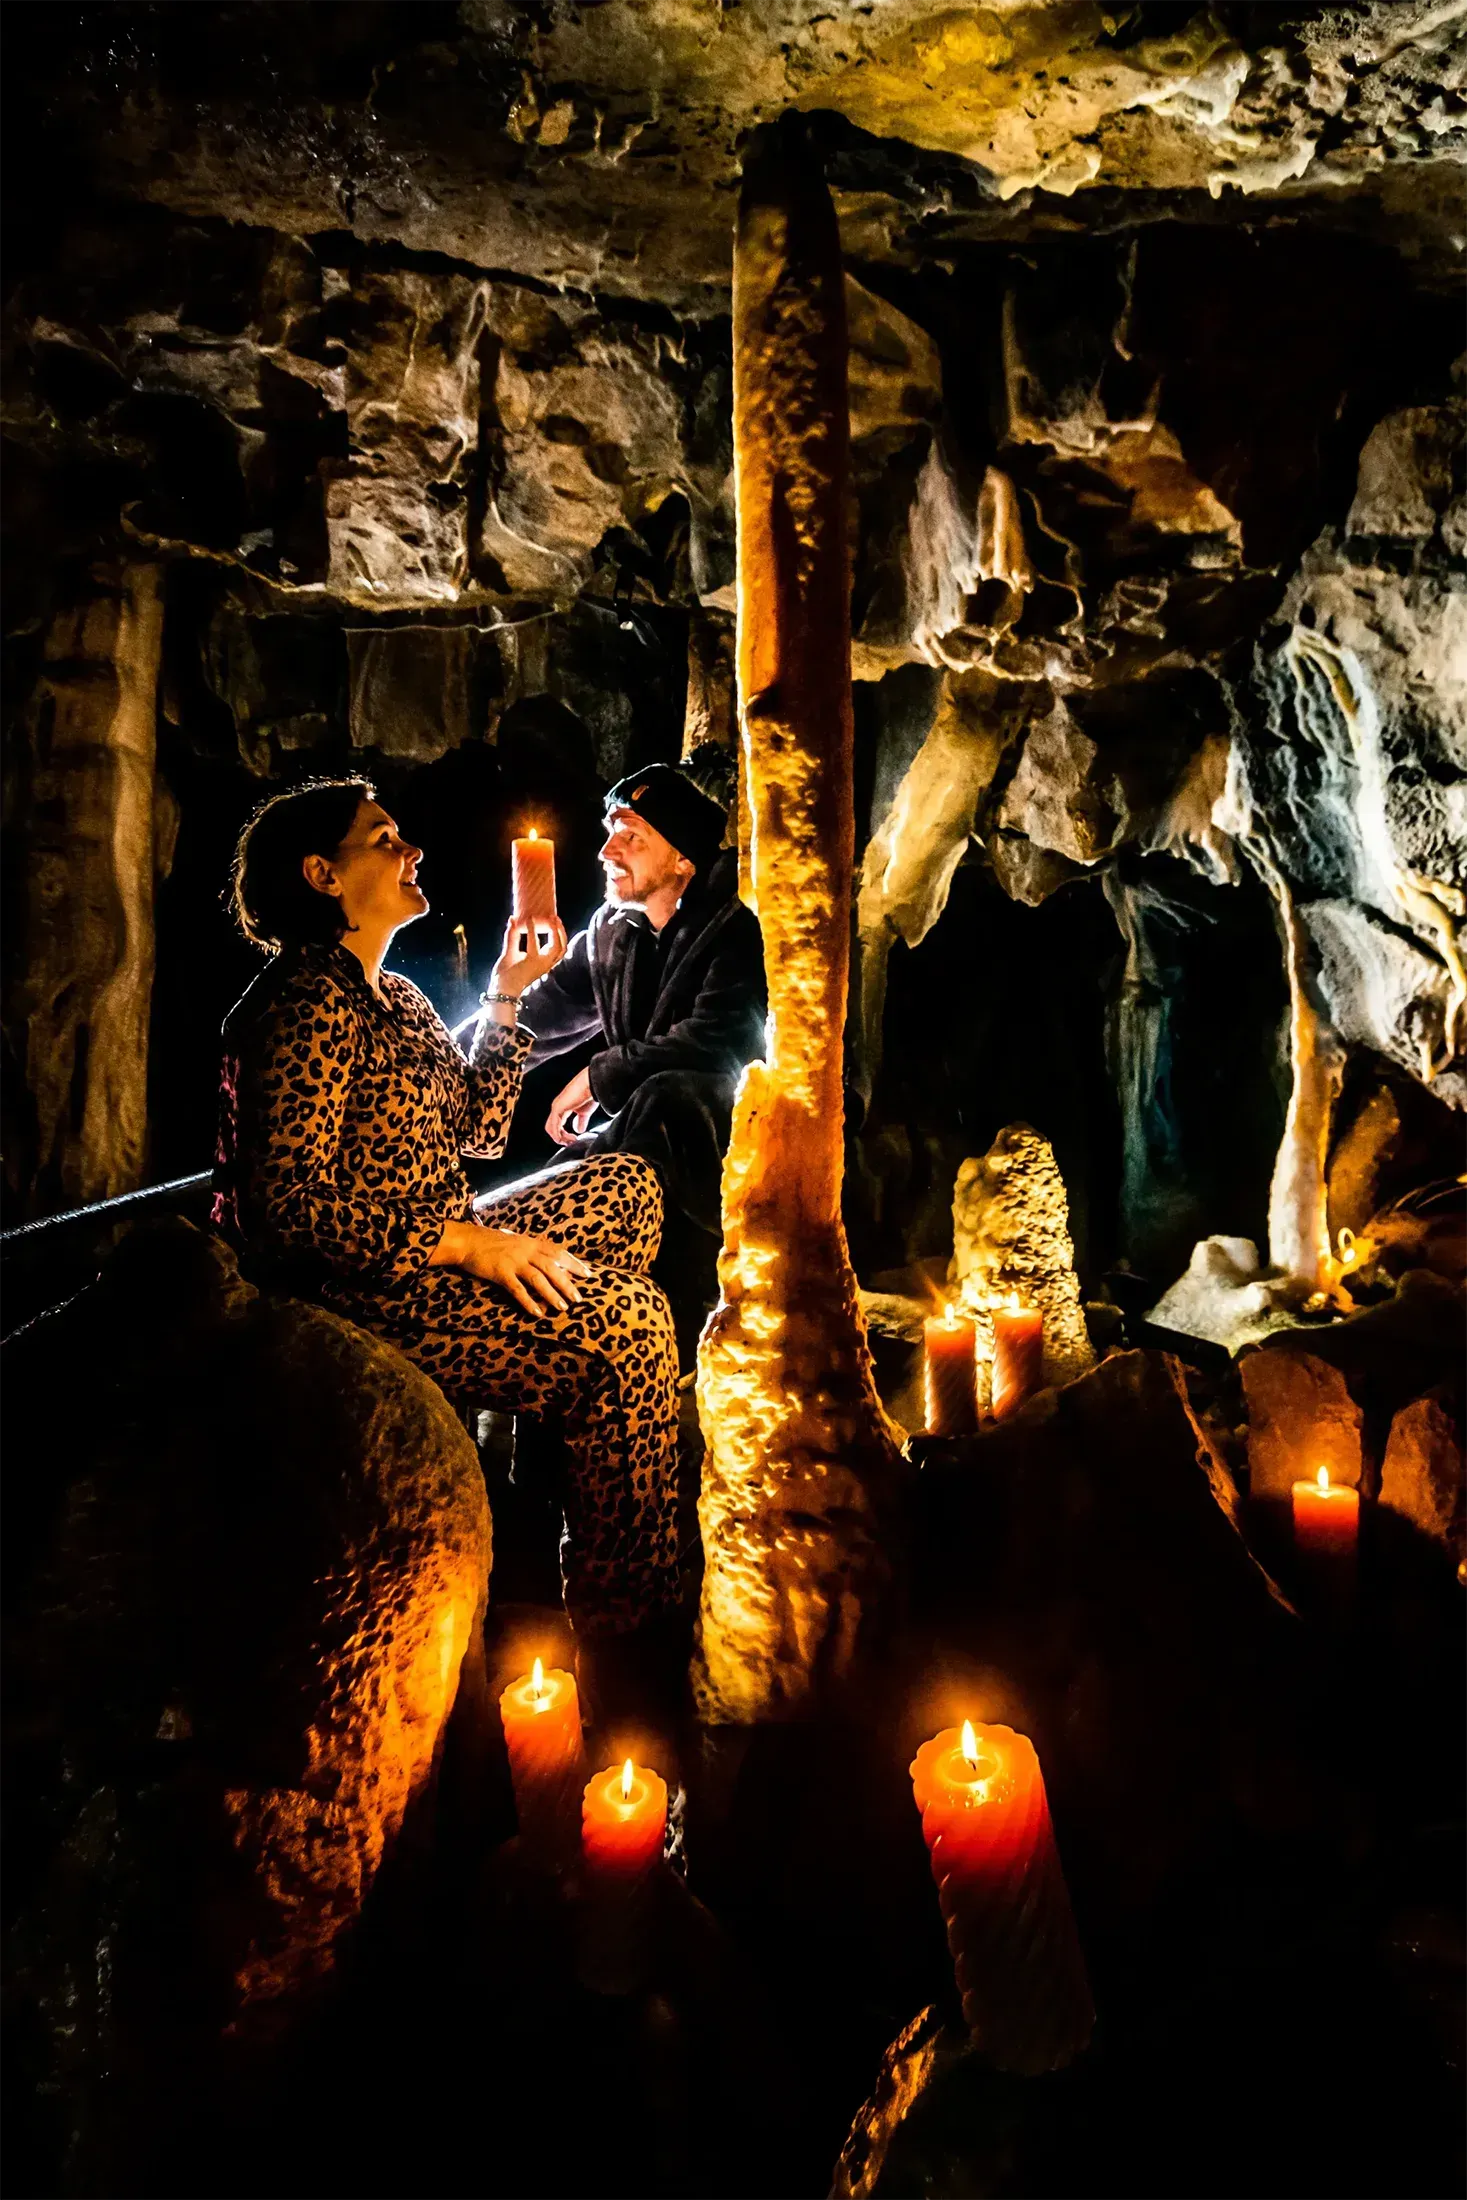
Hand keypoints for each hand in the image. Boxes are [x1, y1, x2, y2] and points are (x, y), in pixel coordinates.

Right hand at [431, 1220, 591, 1314]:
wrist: (467, 1241)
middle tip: (578, 1298)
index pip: (558, 1252)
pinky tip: (537, 1312)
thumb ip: (532, 1250)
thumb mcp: (516, 1242)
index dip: (574, 1263)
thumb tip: (550, 1262)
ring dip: (552, 1294)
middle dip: (567, 1283)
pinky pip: (518, 1289)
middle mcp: (526, 1250)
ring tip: (562, 1307)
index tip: (588, 1273)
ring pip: (538, 1279)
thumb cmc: (492, 1242)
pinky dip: (528, 1301)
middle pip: (552, 1267)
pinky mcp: (501, 1272)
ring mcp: (513, 1261)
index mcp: (531, 1243)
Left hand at [489, 915, 567, 1001]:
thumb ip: (512, 935)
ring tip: (551, 918)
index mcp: (543, 963)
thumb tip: (512, 919)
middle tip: (555, 917)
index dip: (558, 934)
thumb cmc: (505, 974)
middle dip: (562, 931)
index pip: (558, 948)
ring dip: (556, 931)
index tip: (553, 920)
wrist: (500, 989)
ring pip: (557, 946)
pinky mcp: (531, 962)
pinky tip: (529, 920)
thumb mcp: (509, 952)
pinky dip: (532, 930)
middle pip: (563, 948)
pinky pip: (534, 942)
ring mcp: (540, 964)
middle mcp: (545, 965)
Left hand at [547, 1065, 595, 1145]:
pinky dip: (558, 1135)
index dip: (563, 1135)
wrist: (592, 1083)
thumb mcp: (585, 1112)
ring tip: (571, 1142)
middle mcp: (557, 1107)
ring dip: (560, 1138)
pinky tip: (566, 1139)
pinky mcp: (558, 1108)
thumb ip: (581, 1121)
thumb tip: (578, 1130)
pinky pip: (554, 1126)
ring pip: (551, 1128)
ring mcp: (556, 1107)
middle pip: (551, 1127)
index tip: (574, 1140)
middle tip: (571, 1143)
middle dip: (560, 1138)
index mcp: (562, 1106)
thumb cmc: (590, 1093)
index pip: (557, 1124)